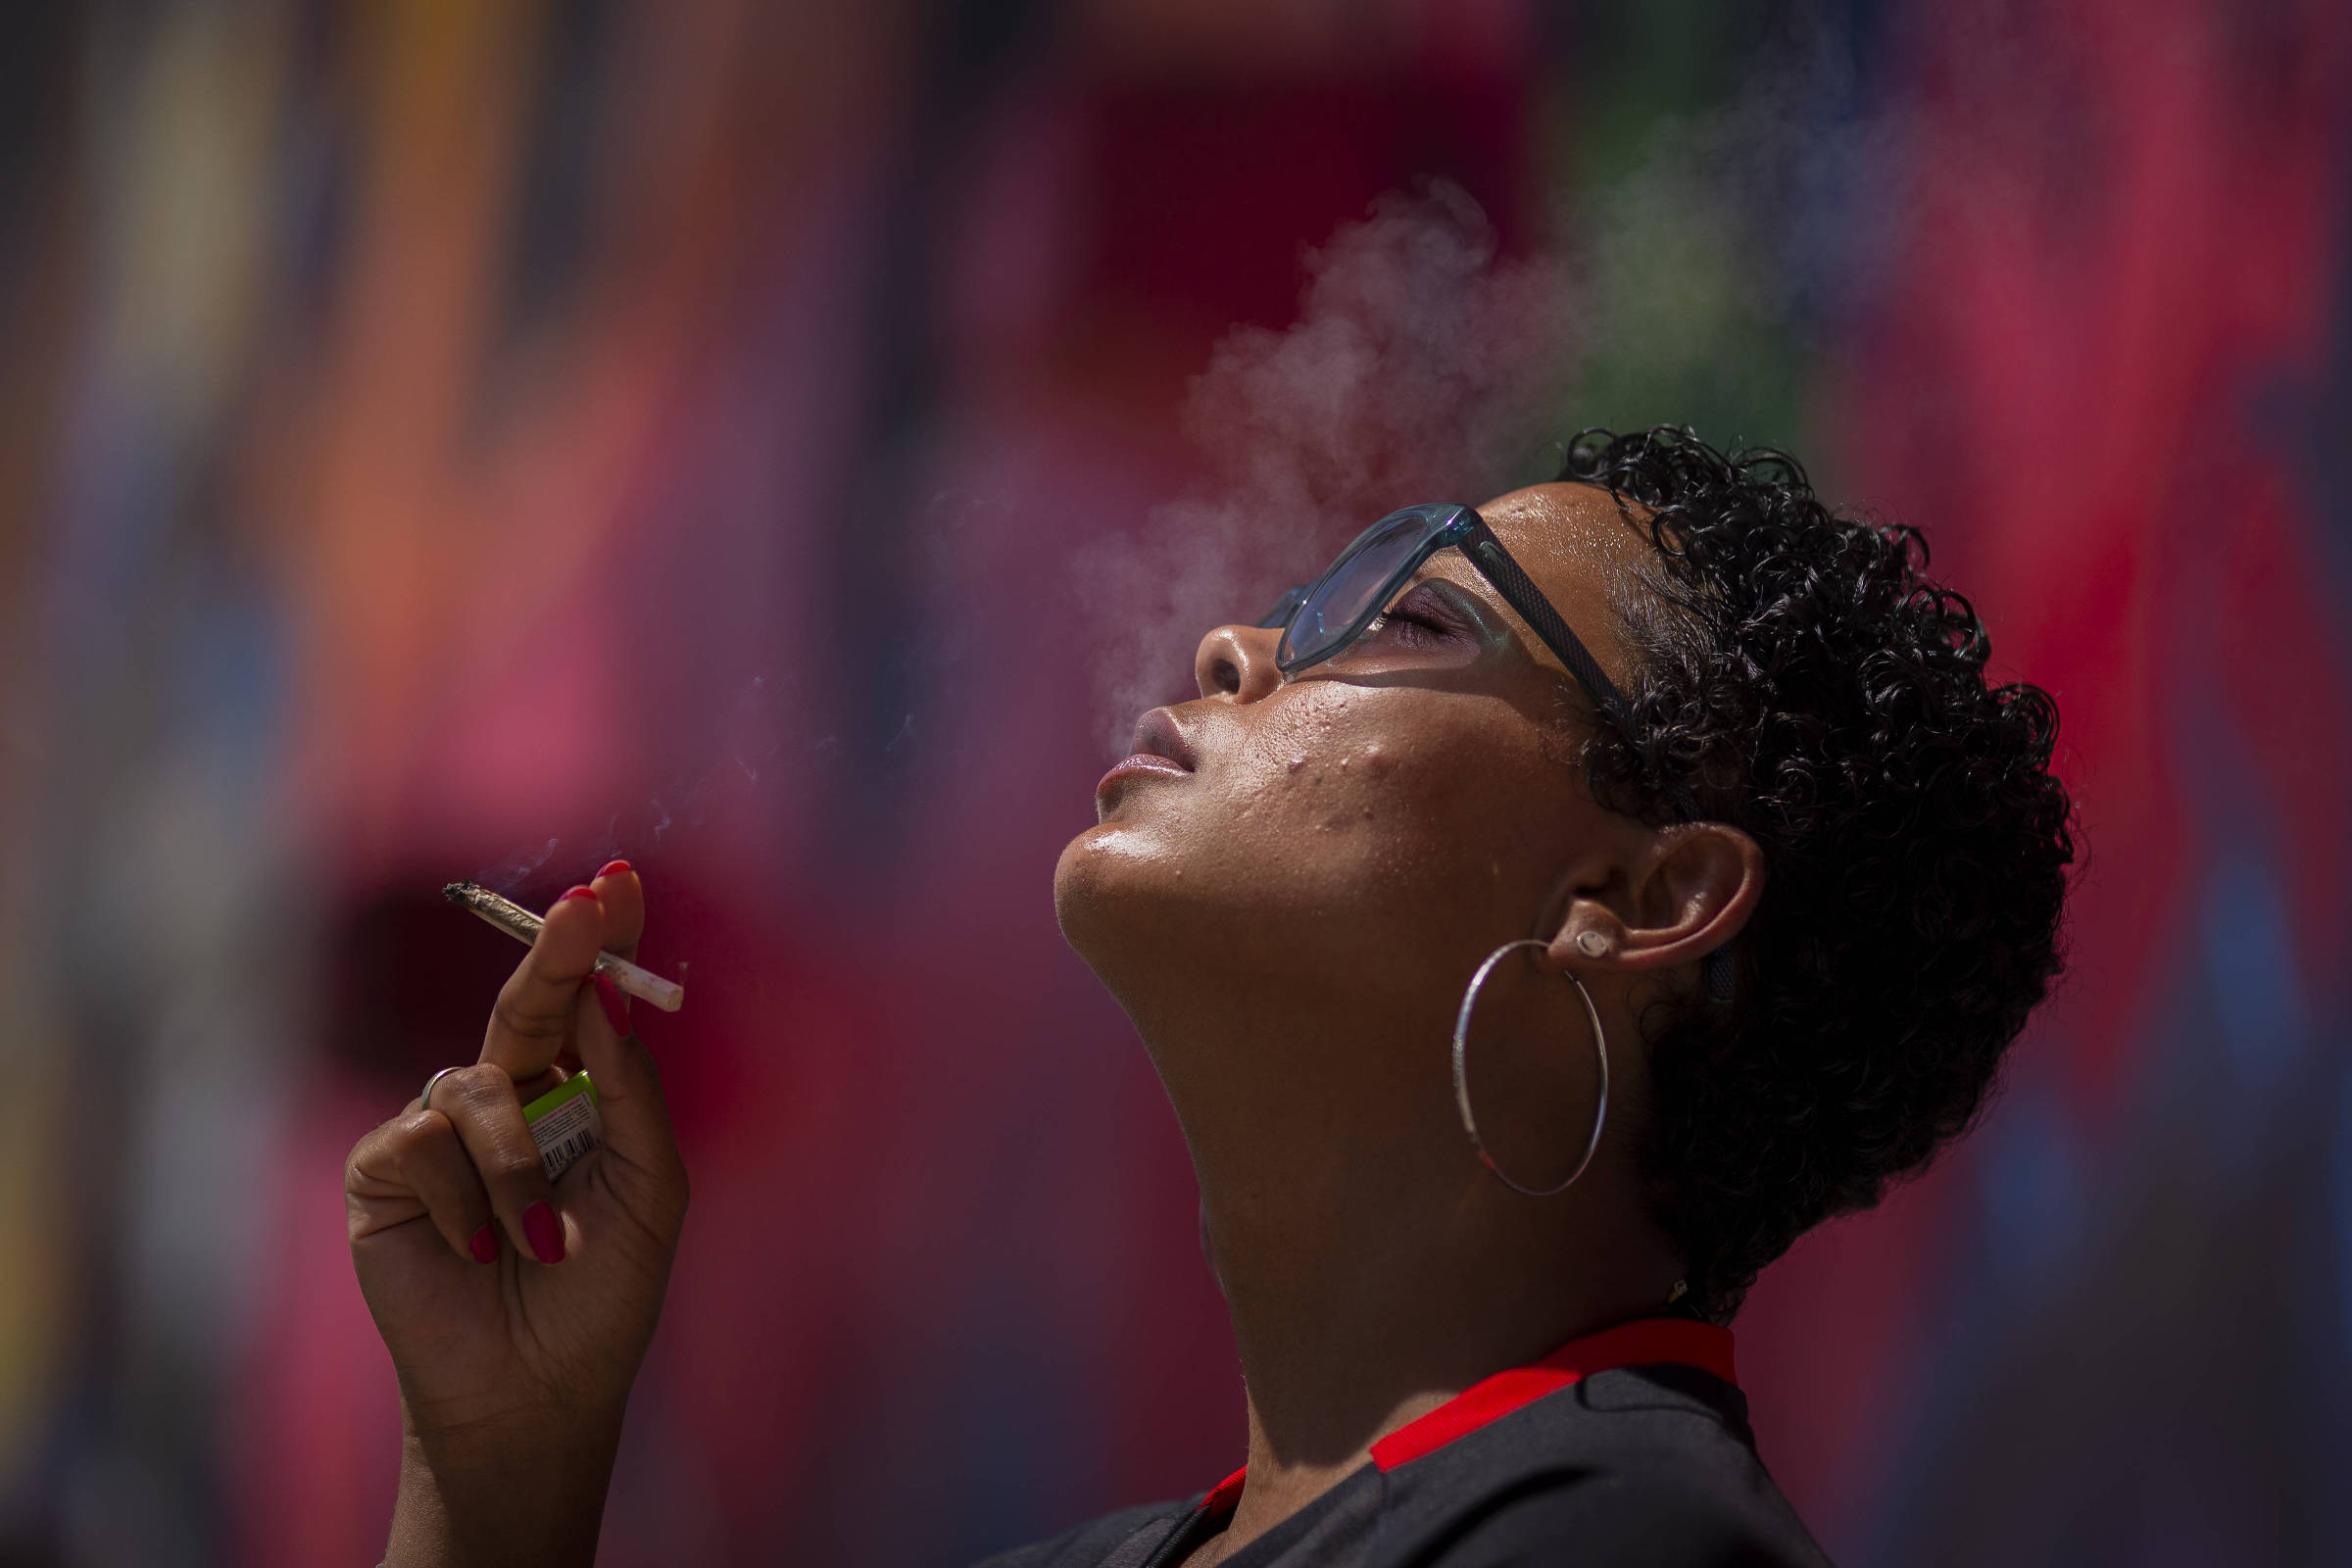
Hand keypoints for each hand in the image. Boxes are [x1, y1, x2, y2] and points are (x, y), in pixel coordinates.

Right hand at [346, 863, 687, 1566]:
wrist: (537, 1390)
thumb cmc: (602, 1294)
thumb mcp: (650, 1185)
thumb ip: (629, 1091)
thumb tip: (601, 997)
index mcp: (576, 1094)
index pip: (584, 999)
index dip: (597, 939)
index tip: (619, 877)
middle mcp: (506, 1097)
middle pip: (526, 1002)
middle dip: (555, 950)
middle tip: (586, 902)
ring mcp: (440, 1130)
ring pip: (479, 1083)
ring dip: (520, 1166)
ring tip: (540, 1243)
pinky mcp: (384, 1171)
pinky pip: (423, 1137)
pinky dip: (464, 1199)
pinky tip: (476, 1252)